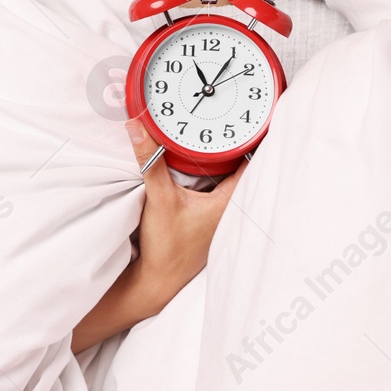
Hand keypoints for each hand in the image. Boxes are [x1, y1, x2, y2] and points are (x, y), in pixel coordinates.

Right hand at [70, 117, 246, 354]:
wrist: (157, 279)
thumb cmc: (167, 247)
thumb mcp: (159, 198)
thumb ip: (149, 161)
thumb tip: (137, 127)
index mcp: (230, 201)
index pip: (252, 161)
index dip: (253, 137)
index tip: (253, 113)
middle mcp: (230, 207)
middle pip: (240, 164)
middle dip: (235, 141)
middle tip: (231, 111)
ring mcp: (219, 214)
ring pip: (226, 176)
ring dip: (220, 156)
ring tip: (216, 127)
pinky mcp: (206, 217)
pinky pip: (213, 185)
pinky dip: (209, 171)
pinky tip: (196, 160)